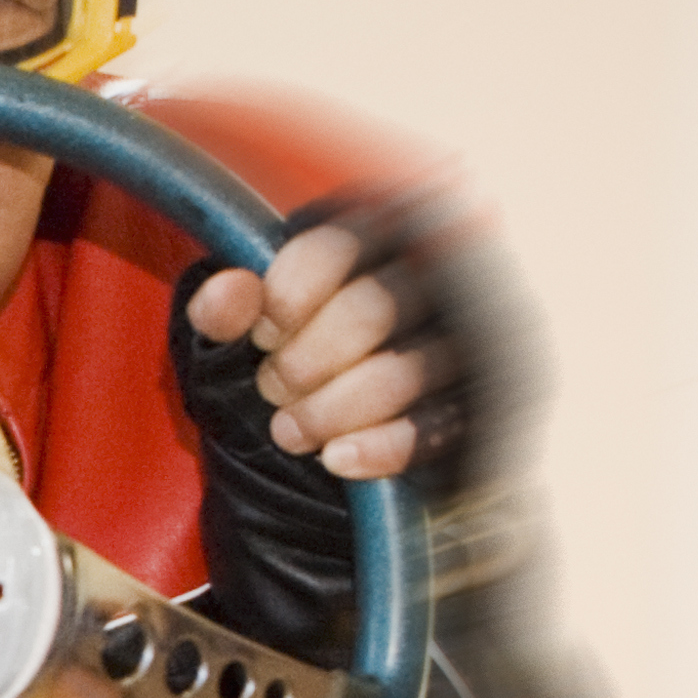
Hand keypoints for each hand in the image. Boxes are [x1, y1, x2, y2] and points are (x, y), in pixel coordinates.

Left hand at [184, 220, 434, 481]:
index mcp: (372, 239)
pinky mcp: (471, 402)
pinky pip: (434, 429)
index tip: (263, 335)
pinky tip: (336, 458)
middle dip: (302, 364)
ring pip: (400, 374)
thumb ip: (228, 307)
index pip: (335, 248)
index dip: (286, 298)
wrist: (331, 415)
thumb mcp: (249, 327)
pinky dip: (380, 448)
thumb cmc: (292, 352)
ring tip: (290, 431)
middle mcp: (427, 278)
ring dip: (329, 412)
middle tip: (273, 389)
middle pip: (369, 312)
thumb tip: (226, 296)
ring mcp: (459, 341)